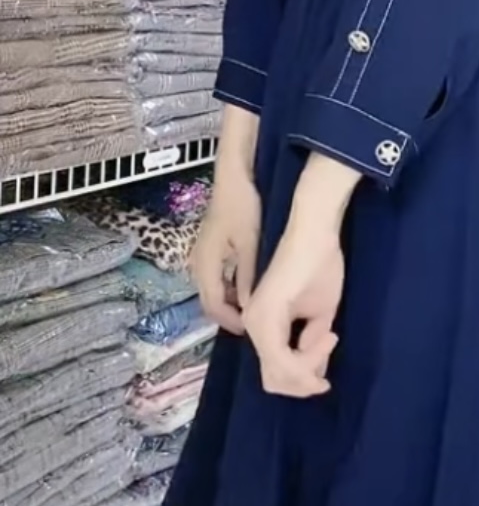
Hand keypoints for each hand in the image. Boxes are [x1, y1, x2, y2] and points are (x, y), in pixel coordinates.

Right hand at [192, 176, 261, 336]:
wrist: (233, 176)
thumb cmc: (243, 207)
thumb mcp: (250, 243)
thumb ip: (248, 276)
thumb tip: (250, 308)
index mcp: (205, 263)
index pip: (213, 305)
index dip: (231, 321)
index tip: (252, 329)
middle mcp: (197, 262)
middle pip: (209, 301)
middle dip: (229, 315)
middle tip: (254, 323)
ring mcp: (201, 255)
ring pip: (212, 290)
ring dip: (229, 302)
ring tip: (254, 308)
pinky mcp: (208, 248)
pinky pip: (215, 278)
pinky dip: (228, 288)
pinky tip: (247, 287)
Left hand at [243, 213, 344, 398]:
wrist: (315, 235)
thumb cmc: (318, 266)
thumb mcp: (319, 316)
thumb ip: (312, 343)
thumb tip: (314, 372)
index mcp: (262, 326)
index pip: (277, 373)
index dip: (304, 381)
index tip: (329, 366)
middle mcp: (253, 327)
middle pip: (276, 380)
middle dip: (306, 381)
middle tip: (330, 357)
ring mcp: (256, 323)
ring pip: (280, 373)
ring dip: (310, 367)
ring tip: (331, 337)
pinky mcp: (264, 317)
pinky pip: (282, 358)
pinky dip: (308, 357)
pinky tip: (328, 336)